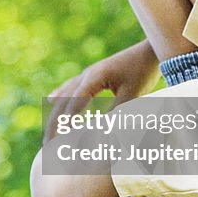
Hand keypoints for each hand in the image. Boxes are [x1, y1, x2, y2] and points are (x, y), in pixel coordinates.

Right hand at [44, 39, 158, 139]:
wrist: (149, 51)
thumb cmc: (142, 71)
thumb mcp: (132, 94)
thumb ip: (118, 113)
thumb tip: (104, 133)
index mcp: (94, 77)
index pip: (75, 103)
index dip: (68, 122)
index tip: (62, 141)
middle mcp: (86, 75)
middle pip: (63, 101)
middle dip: (54, 124)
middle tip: (48, 145)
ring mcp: (87, 74)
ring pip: (64, 95)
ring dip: (55, 115)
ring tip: (48, 134)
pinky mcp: (92, 75)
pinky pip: (70, 87)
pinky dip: (60, 98)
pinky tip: (51, 101)